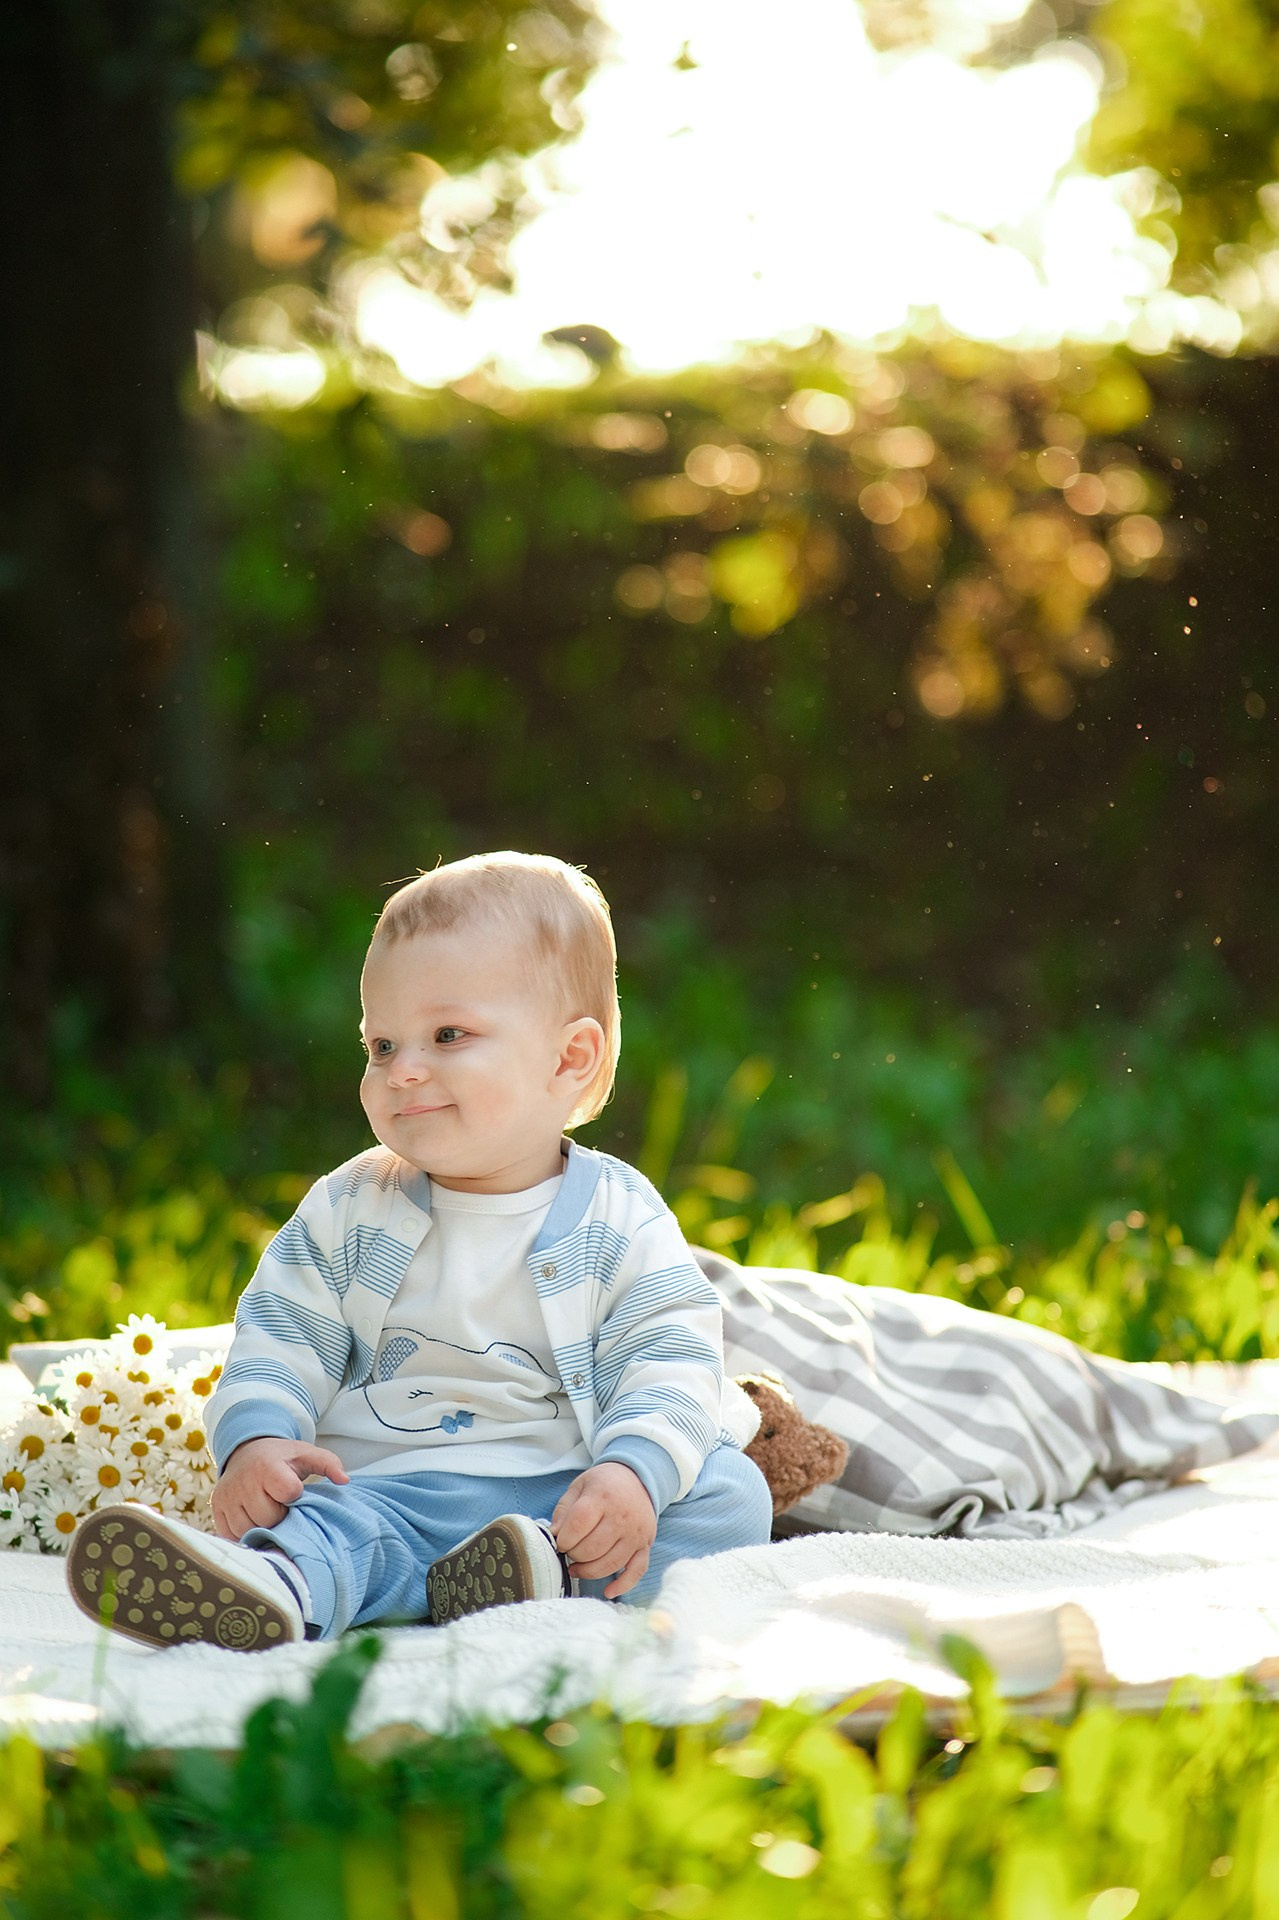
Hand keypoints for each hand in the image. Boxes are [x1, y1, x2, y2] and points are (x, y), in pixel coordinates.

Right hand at [211, 1436, 348, 1540]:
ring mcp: (227, 1499)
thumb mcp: (306, 1453)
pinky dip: (244, 1532)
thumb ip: (328, 1463)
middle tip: (280, 1504)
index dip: (294, 1496)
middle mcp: (243, 1482)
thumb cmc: (281, 1458)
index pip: (288, 1492)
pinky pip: (232, 1535)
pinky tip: (252, 1519)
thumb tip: (345, 1480)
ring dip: (261, 1526)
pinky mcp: (216, 1511)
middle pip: (268, 1517)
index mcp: (267, 1466)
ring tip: (267, 1511)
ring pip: (248, 1530)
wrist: (245, 1453)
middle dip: (279, 1515)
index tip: (294, 1491)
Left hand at [551, 1462, 656, 1598]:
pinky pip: (636, 1571)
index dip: (563, 1539)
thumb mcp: (579, 1486)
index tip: (559, 1541)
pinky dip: (623, 1585)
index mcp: (602, 1497)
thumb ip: (564, 1510)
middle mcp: (622, 1516)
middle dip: (574, 1555)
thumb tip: (552, 1536)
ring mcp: (636, 1533)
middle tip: (569, 1551)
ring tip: (577, 1567)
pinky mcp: (646, 1545)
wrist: (638, 1478)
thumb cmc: (603, 1484)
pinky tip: (608, 1591)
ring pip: (610, 1564)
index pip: (578, 1524)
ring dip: (589, 1571)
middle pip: (592, 1548)